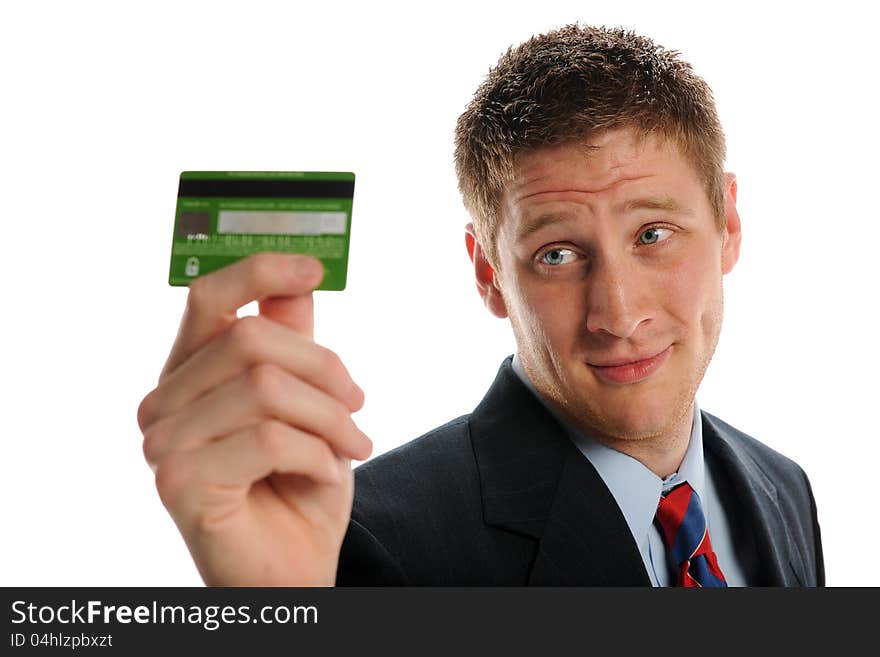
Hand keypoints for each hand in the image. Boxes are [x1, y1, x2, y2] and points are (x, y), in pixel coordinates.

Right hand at [137, 253, 371, 584]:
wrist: (294, 565)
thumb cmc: (298, 481)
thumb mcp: (307, 401)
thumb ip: (292, 341)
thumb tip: (301, 275)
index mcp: (189, 372)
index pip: (207, 297)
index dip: (260, 272)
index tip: (316, 266)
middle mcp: (163, 401)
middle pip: (251, 342)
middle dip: (326, 371)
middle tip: (359, 406)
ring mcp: (163, 442)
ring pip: (266, 389)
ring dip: (330, 421)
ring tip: (351, 447)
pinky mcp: (180, 481)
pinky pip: (270, 440)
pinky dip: (318, 457)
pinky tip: (325, 478)